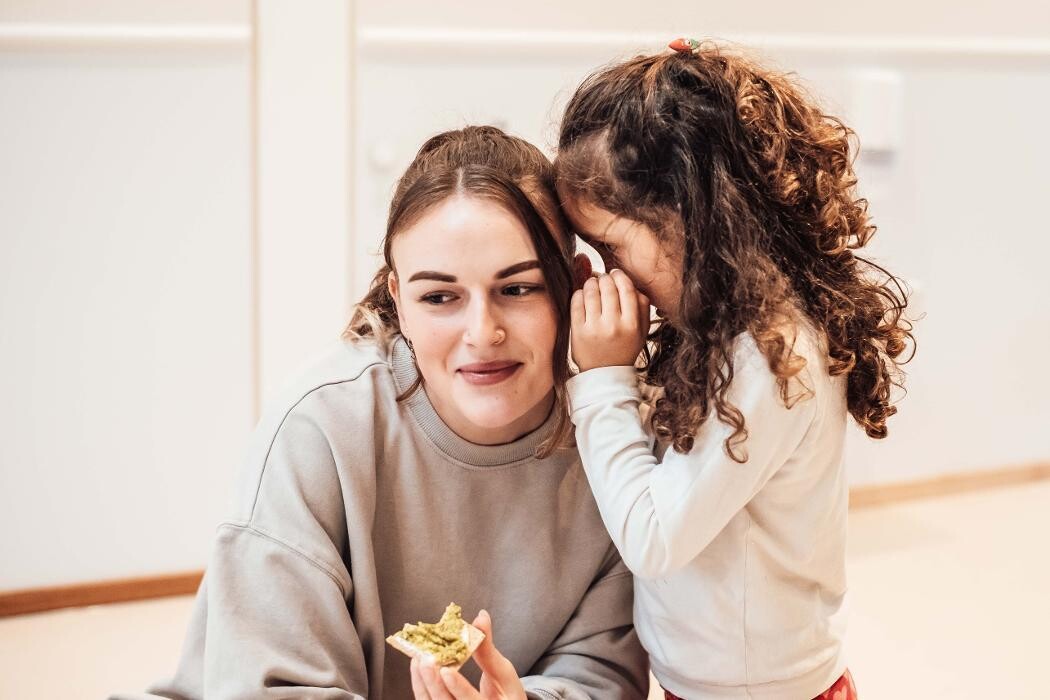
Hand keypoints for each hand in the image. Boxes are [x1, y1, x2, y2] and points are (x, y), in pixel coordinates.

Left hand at [409, 610, 525, 699]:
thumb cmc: (504, 692)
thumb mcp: (503, 671)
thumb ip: (488, 648)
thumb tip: (481, 617)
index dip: (459, 688)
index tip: (447, 671)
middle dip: (434, 683)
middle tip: (425, 660)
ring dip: (422, 682)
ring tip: (418, 659)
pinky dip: (420, 684)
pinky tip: (417, 667)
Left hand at [570, 269, 649, 371]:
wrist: (605, 374)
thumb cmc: (624, 349)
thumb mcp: (641, 332)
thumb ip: (643, 307)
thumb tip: (633, 284)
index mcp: (631, 325)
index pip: (627, 289)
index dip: (620, 276)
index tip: (616, 273)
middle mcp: (613, 326)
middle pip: (608, 288)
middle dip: (604, 278)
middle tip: (603, 278)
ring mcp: (594, 329)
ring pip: (591, 292)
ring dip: (590, 283)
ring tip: (592, 283)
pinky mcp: (578, 332)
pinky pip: (576, 303)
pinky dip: (578, 294)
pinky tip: (582, 295)